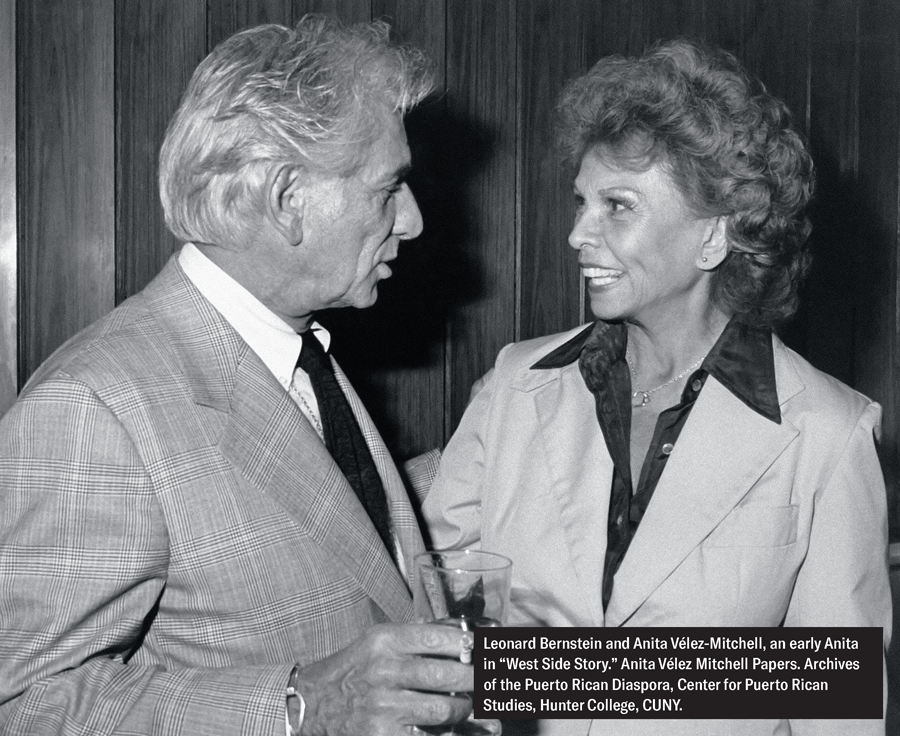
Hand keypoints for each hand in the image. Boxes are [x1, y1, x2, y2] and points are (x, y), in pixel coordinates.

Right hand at [294, 622, 497, 734]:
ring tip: (470, 705)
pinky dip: (452, 733)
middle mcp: (384, 670)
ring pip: (446, 710)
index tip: (488, 649)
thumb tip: (466, 634)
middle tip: (490, 681)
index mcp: (385, 640)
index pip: (441, 637)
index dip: (473, 644)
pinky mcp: (384, 735)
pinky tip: (458, 728)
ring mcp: (384, 706)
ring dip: (466, 710)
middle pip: (450, 675)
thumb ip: (417, 636)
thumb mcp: (378, 641)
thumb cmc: (353, 670)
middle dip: (478, 680)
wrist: (312, 705)